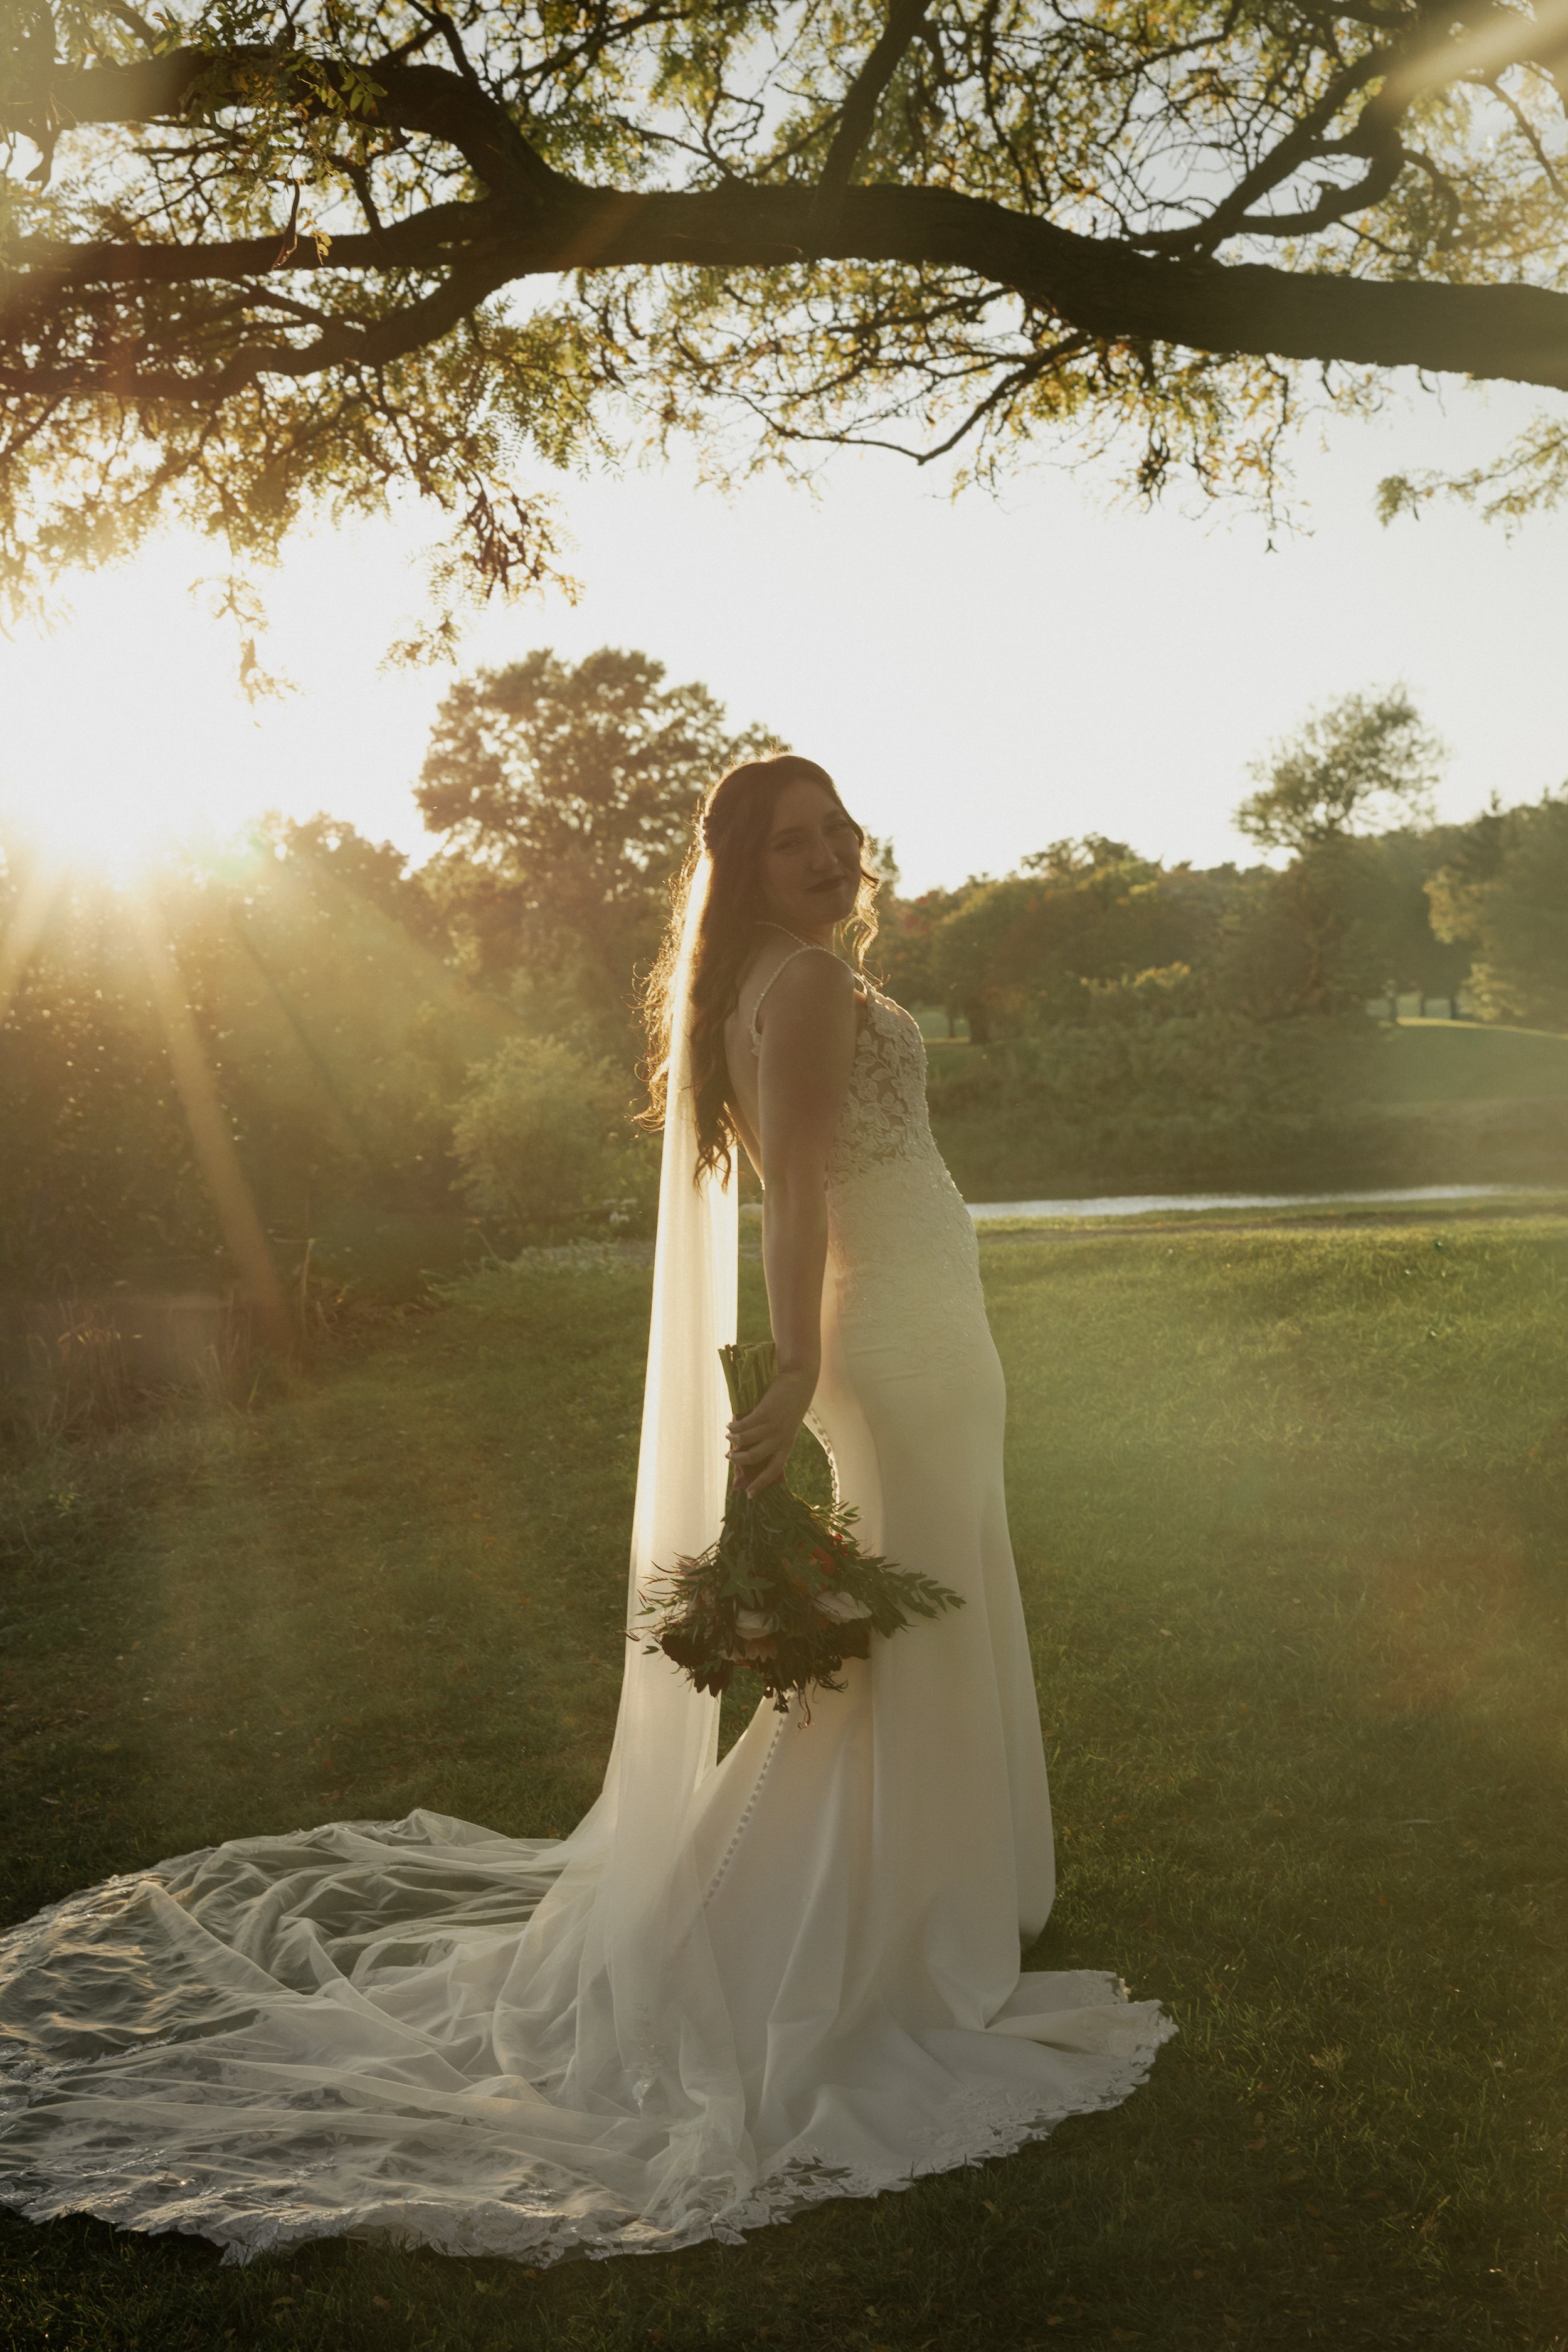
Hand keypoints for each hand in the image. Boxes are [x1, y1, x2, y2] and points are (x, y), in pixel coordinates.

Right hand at [727, 1366, 816, 1494]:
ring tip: (728, 1436)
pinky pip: (743, 1425)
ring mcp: (772, 1426)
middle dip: (738, 1460)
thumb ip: (773, 1439)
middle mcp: (780, 1439)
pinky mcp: (764, 1413)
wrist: (798, 1381)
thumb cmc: (790, 1405)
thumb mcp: (786, 1426)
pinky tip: (730, 1424)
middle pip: (754, 1458)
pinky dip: (734, 1426)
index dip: (760, 1483)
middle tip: (729, 1457)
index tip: (749, 1494)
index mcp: (787, 1445)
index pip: (773, 1470)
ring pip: (745, 1442)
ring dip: (733, 1441)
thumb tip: (749, 1451)